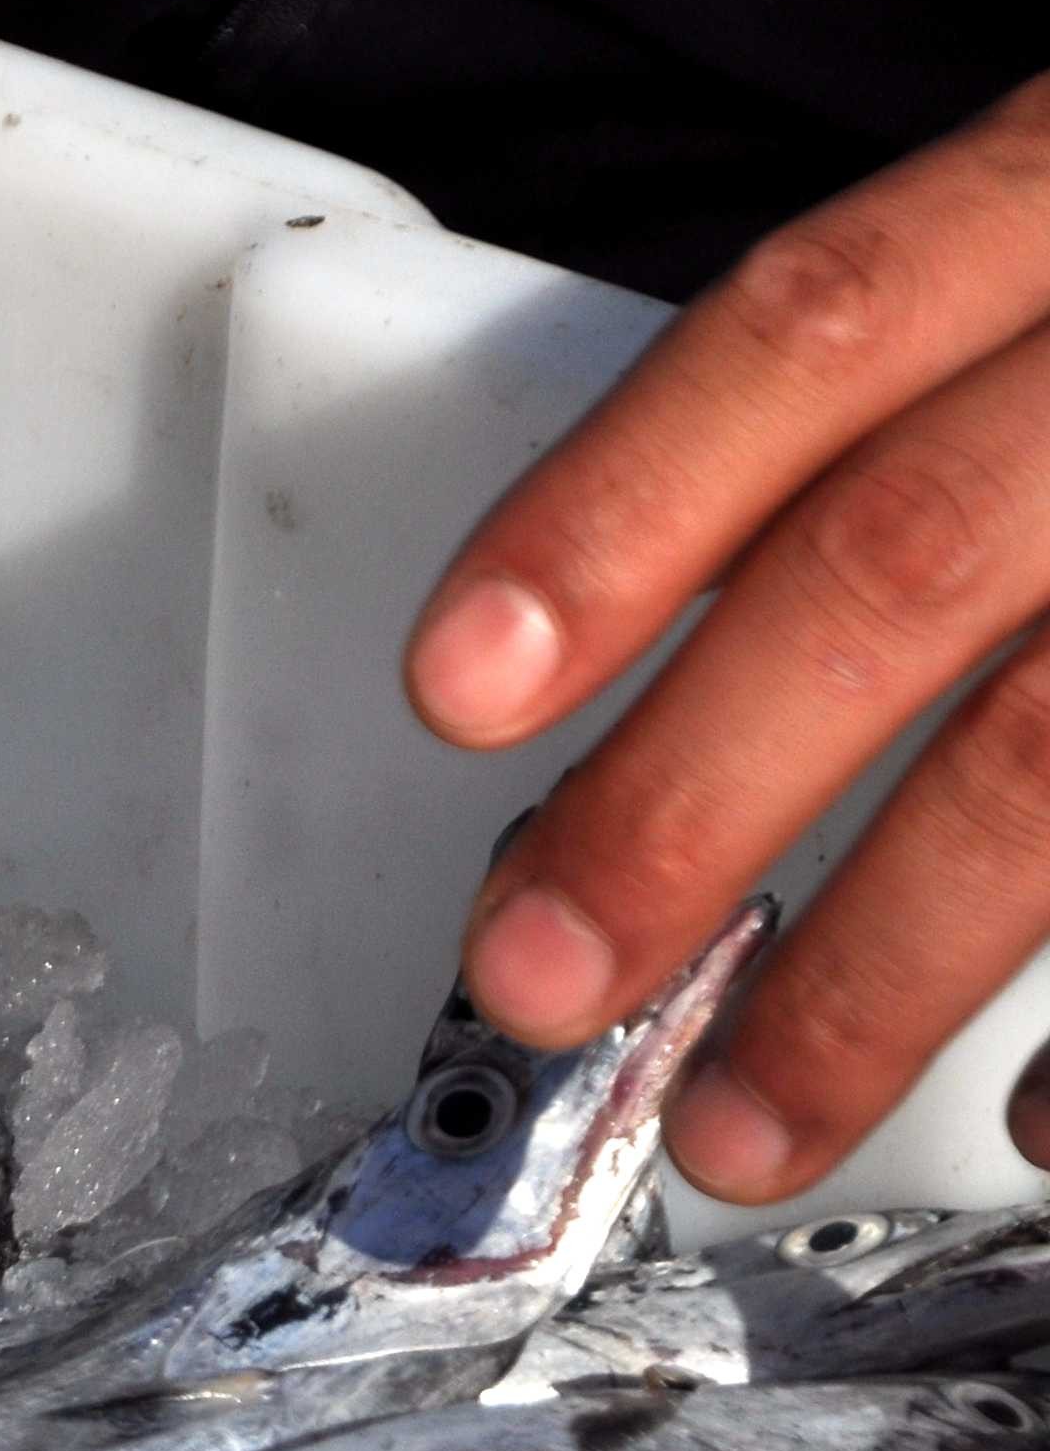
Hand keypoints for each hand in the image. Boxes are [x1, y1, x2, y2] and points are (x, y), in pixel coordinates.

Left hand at [416, 76, 1049, 1201]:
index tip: (458, 681)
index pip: (818, 327)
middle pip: (908, 558)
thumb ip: (899, 421)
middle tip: (546, 972)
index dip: (622, 507)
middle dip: (694, 793)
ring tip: (748, 1123)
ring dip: (884, 970)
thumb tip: (629, 698)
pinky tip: (1039, 1118)